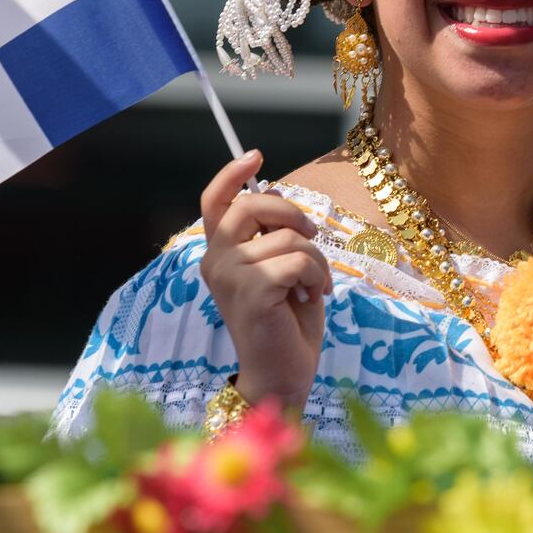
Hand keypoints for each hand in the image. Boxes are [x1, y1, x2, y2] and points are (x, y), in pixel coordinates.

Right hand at [198, 151, 331, 410]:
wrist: (283, 376)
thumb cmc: (286, 324)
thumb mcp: (280, 270)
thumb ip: (272, 235)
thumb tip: (270, 191)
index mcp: (220, 255)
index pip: (214, 201)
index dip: (232, 173)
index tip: (256, 156)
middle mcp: (216, 262)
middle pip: (252, 206)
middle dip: (292, 213)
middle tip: (312, 238)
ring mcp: (230, 277)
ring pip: (288, 237)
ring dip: (317, 260)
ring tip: (315, 287)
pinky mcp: (252, 292)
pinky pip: (299, 261)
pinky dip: (318, 277)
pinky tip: (314, 299)